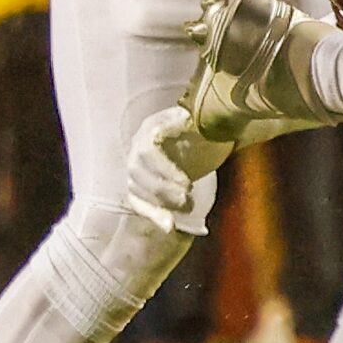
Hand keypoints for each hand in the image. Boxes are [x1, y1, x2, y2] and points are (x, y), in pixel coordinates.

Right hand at [127, 105, 227, 233]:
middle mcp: (137, 145)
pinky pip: (138, 202)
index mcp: (153, 126)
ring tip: (187, 207)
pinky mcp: (140, 186)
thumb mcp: (206, 123)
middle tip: (188, 199)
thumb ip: (200, 121)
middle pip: (139, 171)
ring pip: (137, 188)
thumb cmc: (206, 130)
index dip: (165, 169)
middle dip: (164, 189)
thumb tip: (190, 117)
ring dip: (161, 201)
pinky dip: (153, 214)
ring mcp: (136, 167)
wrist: (204, 140)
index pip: (147, 149)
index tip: (188, 184)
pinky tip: (169, 226)